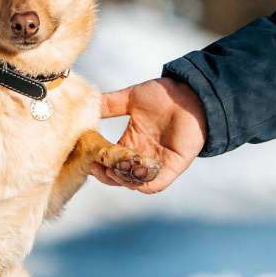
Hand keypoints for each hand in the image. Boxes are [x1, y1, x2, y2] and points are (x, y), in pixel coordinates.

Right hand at [90, 78, 206, 193]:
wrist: (190, 92)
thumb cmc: (163, 94)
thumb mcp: (130, 98)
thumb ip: (109, 104)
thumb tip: (86, 105)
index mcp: (131, 142)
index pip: (110, 160)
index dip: (98, 162)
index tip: (86, 156)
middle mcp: (142, 155)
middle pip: (120, 175)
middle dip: (106, 174)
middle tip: (95, 165)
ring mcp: (157, 162)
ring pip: (136, 183)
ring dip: (122, 180)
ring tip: (112, 169)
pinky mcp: (174, 165)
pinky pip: (157, 183)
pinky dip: (144, 184)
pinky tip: (133, 174)